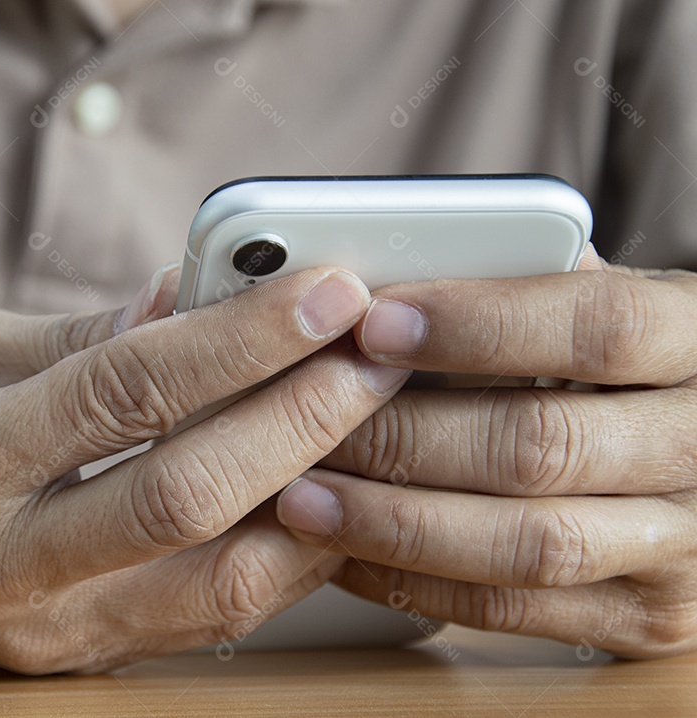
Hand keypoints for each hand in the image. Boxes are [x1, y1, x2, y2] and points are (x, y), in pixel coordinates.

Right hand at [0, 264, 410, 673]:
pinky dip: (279, 562)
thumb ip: (75, 335)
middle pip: (188, 498)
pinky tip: (323, 498)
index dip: (238, 340)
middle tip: (381, 355)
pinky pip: (204, 621)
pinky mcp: (73, 661)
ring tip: (376, 428)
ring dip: (316, 502)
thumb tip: (191, 299)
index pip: (123, 393)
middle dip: (304, 419)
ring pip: (218, 586)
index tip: (327, 293)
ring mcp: (41, 632)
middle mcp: (0, 566)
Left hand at [277, 248, 696, 659]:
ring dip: (394, 523)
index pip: (597, 326)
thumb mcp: (617, 304)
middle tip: (311, 420)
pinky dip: (412, 581)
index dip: (478, 325)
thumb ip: (531, 286)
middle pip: (539, 446)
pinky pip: (510, 609)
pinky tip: (346, 550)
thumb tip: (395, 274)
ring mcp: (681, 547)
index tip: (375, 323)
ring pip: (522, 544)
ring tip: (305, 499)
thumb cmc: (636, 370)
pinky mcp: (643, 618)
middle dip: (405, 437)